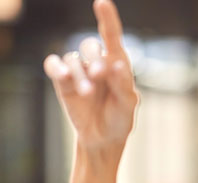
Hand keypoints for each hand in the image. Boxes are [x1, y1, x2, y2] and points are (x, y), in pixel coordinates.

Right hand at [43, 0, 137, 150]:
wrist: (103, 138)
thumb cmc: (120, 119)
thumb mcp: (127, 106)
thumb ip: (124, 86)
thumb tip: (118, 63)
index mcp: (117, 64)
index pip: (111, 37)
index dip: (107, 19)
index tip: (102, 3)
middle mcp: (96, 62)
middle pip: (89, 46)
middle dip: (94, 59)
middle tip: (100, 75)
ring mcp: (78, 71)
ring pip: (72, 59)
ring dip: (79, 74)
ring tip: (87, 93)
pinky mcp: (63, 81)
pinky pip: (54, 65)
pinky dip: (56, 68)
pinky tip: (62, 76)